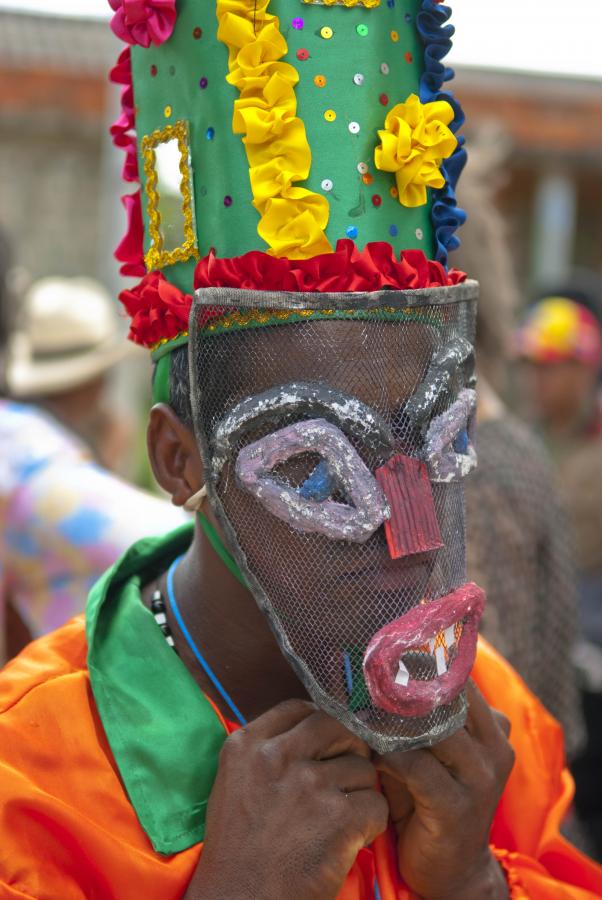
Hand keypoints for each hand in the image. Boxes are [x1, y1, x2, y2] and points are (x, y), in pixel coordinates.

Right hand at [185, 699, 387, 899]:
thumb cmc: (237, 850)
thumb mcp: (234, 783)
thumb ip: (267, 750)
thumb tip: (313, 726)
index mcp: (246, 745)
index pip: (298, 709)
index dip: (319, 725)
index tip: (324, 747)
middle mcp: (276, 757)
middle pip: (336, 727)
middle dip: (348, 749)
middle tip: (344, 778)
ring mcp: (309, 785)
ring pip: (363, 768)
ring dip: (360, 793)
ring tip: (339, 820)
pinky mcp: (338, 818)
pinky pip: (376, 804)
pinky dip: (370, 825)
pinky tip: (350, 840)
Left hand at [375, 681, 513, 899]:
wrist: (452, 872)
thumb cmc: (430, 800)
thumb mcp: (432, 753)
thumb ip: (420, 718)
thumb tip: (375, 674)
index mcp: (493, 731)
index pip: (462, 681)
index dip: (424, 666)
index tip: (386, 655)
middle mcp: (494, 750)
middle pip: (449, 699)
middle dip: (405, 690)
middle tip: (368, 681)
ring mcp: (479, 780)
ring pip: (434, 730)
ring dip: (393, 722)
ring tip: (364, 716)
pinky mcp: (456, 808)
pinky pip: (416, 767)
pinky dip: (389, 756)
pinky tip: (374, 757)